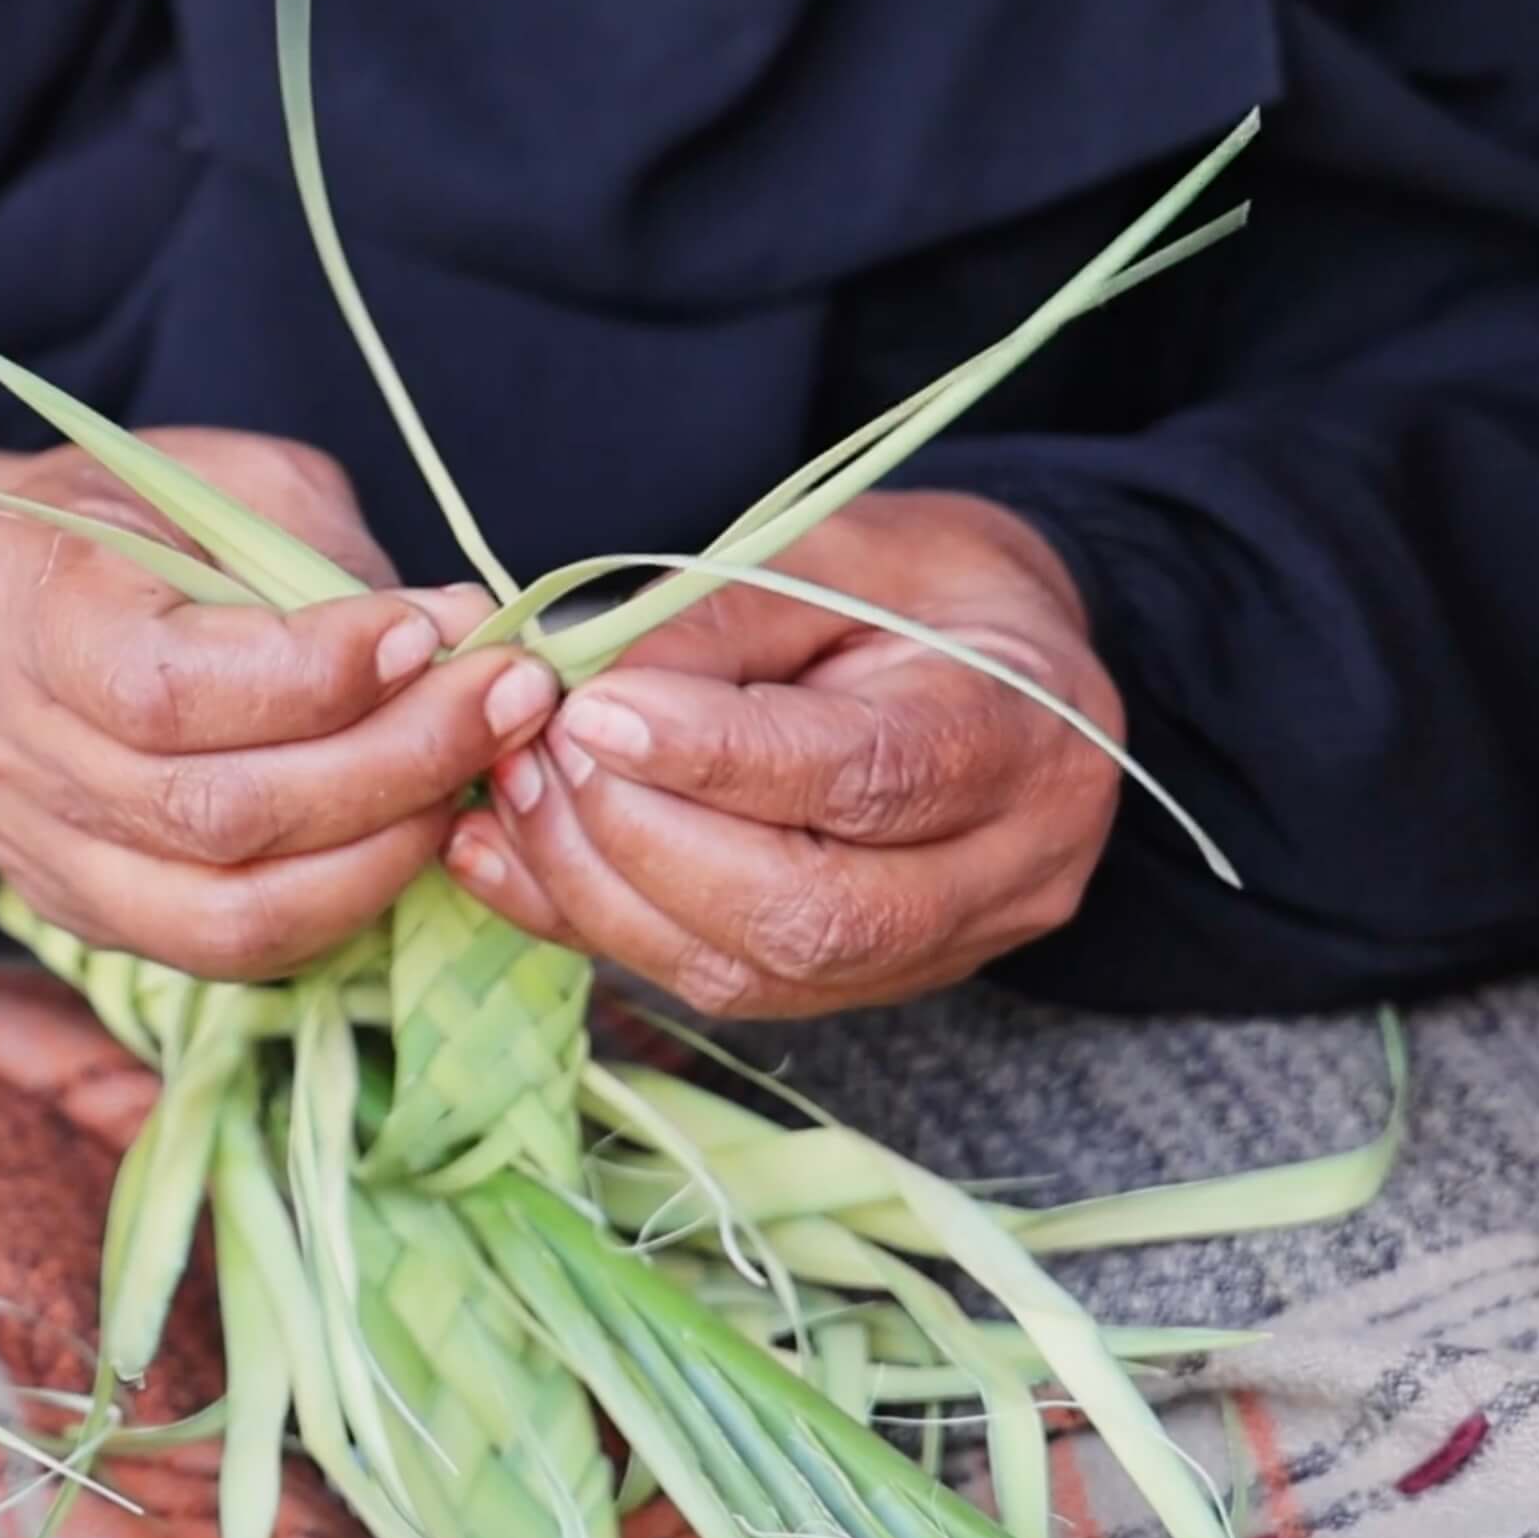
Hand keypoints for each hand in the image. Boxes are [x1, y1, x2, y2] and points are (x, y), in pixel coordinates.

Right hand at [0, 429, 557, 977]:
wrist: (9, 608)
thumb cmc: (136, 523)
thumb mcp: (223, 484)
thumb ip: (330, 560)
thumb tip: (469, 633)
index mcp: (30, 607)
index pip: (166, 688)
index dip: (314, 676)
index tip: (428, 630)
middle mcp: (16, 750)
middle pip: (216, 809)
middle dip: (394, 761)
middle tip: (512, 699)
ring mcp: (46, 852)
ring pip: (230, 907)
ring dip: (385, 846)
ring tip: (482, 770)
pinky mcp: (93, 914)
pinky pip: (230, 948)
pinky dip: (342, 901)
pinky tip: (415, 831)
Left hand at [446, 490, 1118, 1017]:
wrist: (1000, 668)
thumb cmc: (919, 590)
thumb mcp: (839, 549)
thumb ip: (723, 615)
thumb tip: (588, 683)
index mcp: (1023, 736)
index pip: (866, 776)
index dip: (716, 756)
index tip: (594, 710)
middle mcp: (1003, 874)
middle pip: (809, 912)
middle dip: (645, 839)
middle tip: (541, 753)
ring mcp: (937, 952)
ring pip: (751, 975)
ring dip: (604, 891)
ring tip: (516, 792)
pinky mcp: (859, 988)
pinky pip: (713, 986)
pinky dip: (598, 925)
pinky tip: (514, 858)